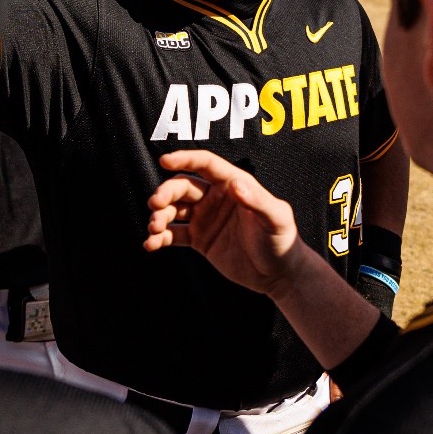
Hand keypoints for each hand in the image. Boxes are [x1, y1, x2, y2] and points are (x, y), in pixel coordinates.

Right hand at [145, 150, 320, 298]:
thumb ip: (257, 201)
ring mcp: (205, 218)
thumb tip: (235, 183)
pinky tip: (150, 245)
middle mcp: (215, 197)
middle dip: (165, 193)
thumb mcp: (276, 218)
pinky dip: (159, 238)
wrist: (279, 274)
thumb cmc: (282, 241)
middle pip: (183, 186)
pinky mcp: (199, 239)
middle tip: (155, 205)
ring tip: (154, 229)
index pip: (205, 164)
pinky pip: (173, 235)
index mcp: (233, 184)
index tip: (164, 160)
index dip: (185, 159)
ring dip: (159, 216)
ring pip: (174, 210)